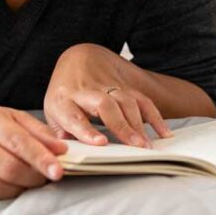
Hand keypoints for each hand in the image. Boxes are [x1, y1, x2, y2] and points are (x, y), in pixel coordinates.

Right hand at [0, 106, 68, 206]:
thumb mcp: (14, 118)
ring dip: (16, 191)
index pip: (20, 143)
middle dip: (32, 178)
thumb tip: (62, 150)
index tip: (59, 172)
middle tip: (44, 178)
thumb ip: (39, 132)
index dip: (41, 159)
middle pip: (8, 168)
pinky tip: (5, 191)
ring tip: (26, 184)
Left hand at [44, 43, 173, 147]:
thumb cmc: (64, 94)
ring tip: (147, 145)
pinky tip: (163, 132)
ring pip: (126, 101)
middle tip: (136, 147)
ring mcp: (107, 86)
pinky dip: (155, 116)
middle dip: (122, 126)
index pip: (74, 116)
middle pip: (106, 105)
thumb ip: (60, 134)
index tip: (100, 143)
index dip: (87, 130)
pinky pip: (142, 99)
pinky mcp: (124, 85)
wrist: (78, 59)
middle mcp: (86, 91)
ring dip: (139, 124)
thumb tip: (68, 156)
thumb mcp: (52, 112)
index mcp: (63, 100)